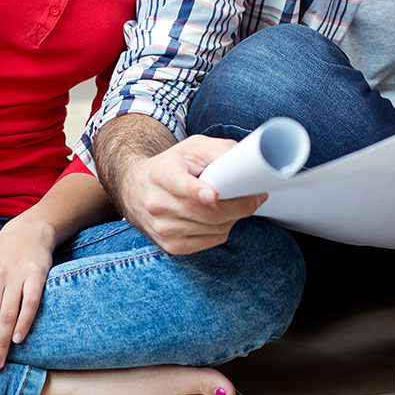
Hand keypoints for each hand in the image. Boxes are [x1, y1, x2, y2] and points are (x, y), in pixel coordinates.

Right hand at [129, 135, 266, 254]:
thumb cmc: (173, 165)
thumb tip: (245, 164)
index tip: (212, 194)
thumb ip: (218, 150)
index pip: (177, 184)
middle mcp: (157, 203)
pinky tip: (222, 216)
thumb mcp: (192, 148)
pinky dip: (224, 228)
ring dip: (234, 216)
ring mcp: (163, 228)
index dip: (196, 191)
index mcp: (161, 174)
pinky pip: (212, 240)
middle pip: (205, 211)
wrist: (138, 189)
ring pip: (214, 227)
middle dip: (238, 204)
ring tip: (236, 201)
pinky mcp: (172, 246)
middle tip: (256, 195)